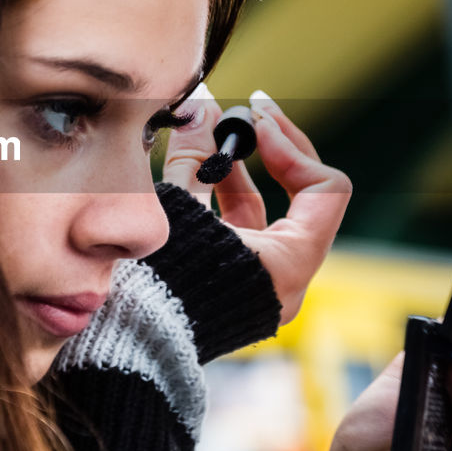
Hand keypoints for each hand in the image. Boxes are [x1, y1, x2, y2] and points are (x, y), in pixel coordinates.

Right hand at [162, 85, 350, 323]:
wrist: (128, 344)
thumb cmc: (158, 286)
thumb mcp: (179, 210)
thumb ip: (196, 156)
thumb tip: (203, 106)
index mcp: (289, 266)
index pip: (324, 188)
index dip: (290, 145)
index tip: (254, 119)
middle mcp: (286, 282)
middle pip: (300, 197)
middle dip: (269, 149)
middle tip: (247, 110)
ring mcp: (263, 287)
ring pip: (265, 214)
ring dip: (240, 170)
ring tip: (210, 134)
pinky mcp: (236, 289)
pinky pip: (244, 233)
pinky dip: (226, 199)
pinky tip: (200, 169)